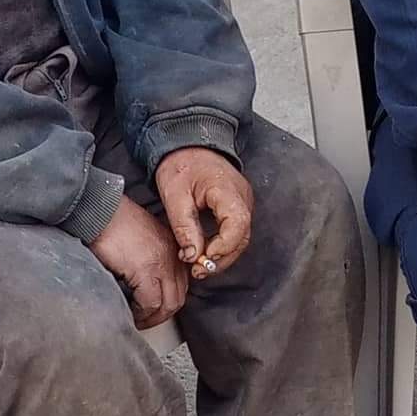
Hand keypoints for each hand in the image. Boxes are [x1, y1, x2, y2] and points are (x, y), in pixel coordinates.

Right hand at [89, 197, 188, 328]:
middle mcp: (171, 255)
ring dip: (153, 317)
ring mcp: (161, 262)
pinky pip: (150, 303)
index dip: (168, 300)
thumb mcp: (139, 237)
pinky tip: (130, 311)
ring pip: (167, 304)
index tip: (155, 308)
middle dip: (162, 314)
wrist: (98, 209)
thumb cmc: (111, 219)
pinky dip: (141, 312)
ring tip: (137, 319)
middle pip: (178, 297)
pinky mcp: (145, 270)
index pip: (181, 283)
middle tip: (146, 320)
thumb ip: (149, 257)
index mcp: (171, 246)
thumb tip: (144, 282)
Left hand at [155, 147, 253, 279]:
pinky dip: (222, 245)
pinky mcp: (236, 206)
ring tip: (199, 267)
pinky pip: (235, 231)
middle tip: (198, 271)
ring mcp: (242, 202)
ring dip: (222, 255)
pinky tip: (205, 253)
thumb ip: (184, 226)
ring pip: (240, 237)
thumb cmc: (180, 165)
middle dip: (222, 258)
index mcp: (227, 189)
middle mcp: (242, 197)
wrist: (185, 144)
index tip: (203, 259)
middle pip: (242, 236)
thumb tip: (192, 256)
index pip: (237, 224)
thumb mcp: (174, 195)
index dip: (224, 246)